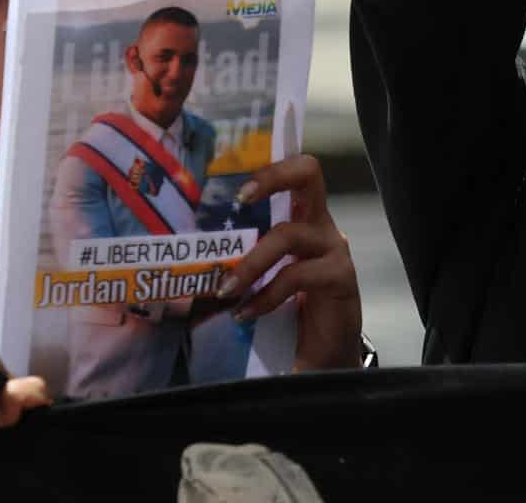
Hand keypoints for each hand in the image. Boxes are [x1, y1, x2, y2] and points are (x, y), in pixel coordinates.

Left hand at [218, 154, 362, 372]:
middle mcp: (321, 225)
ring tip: (224, 290)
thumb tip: (185, 260)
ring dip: (251, 262)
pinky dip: (265, 295)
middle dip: (272, 177)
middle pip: (309, 174)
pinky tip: (246, 313)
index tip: (235, 185)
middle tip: (240, 196)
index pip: (297, 174)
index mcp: (304, 219)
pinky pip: (296, 276)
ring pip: (288, 234)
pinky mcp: (340, 277)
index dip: (270, 169)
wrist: (327, 356)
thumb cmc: (289, 313)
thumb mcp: (264, 281)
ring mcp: (333, 249)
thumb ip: (242, 264)